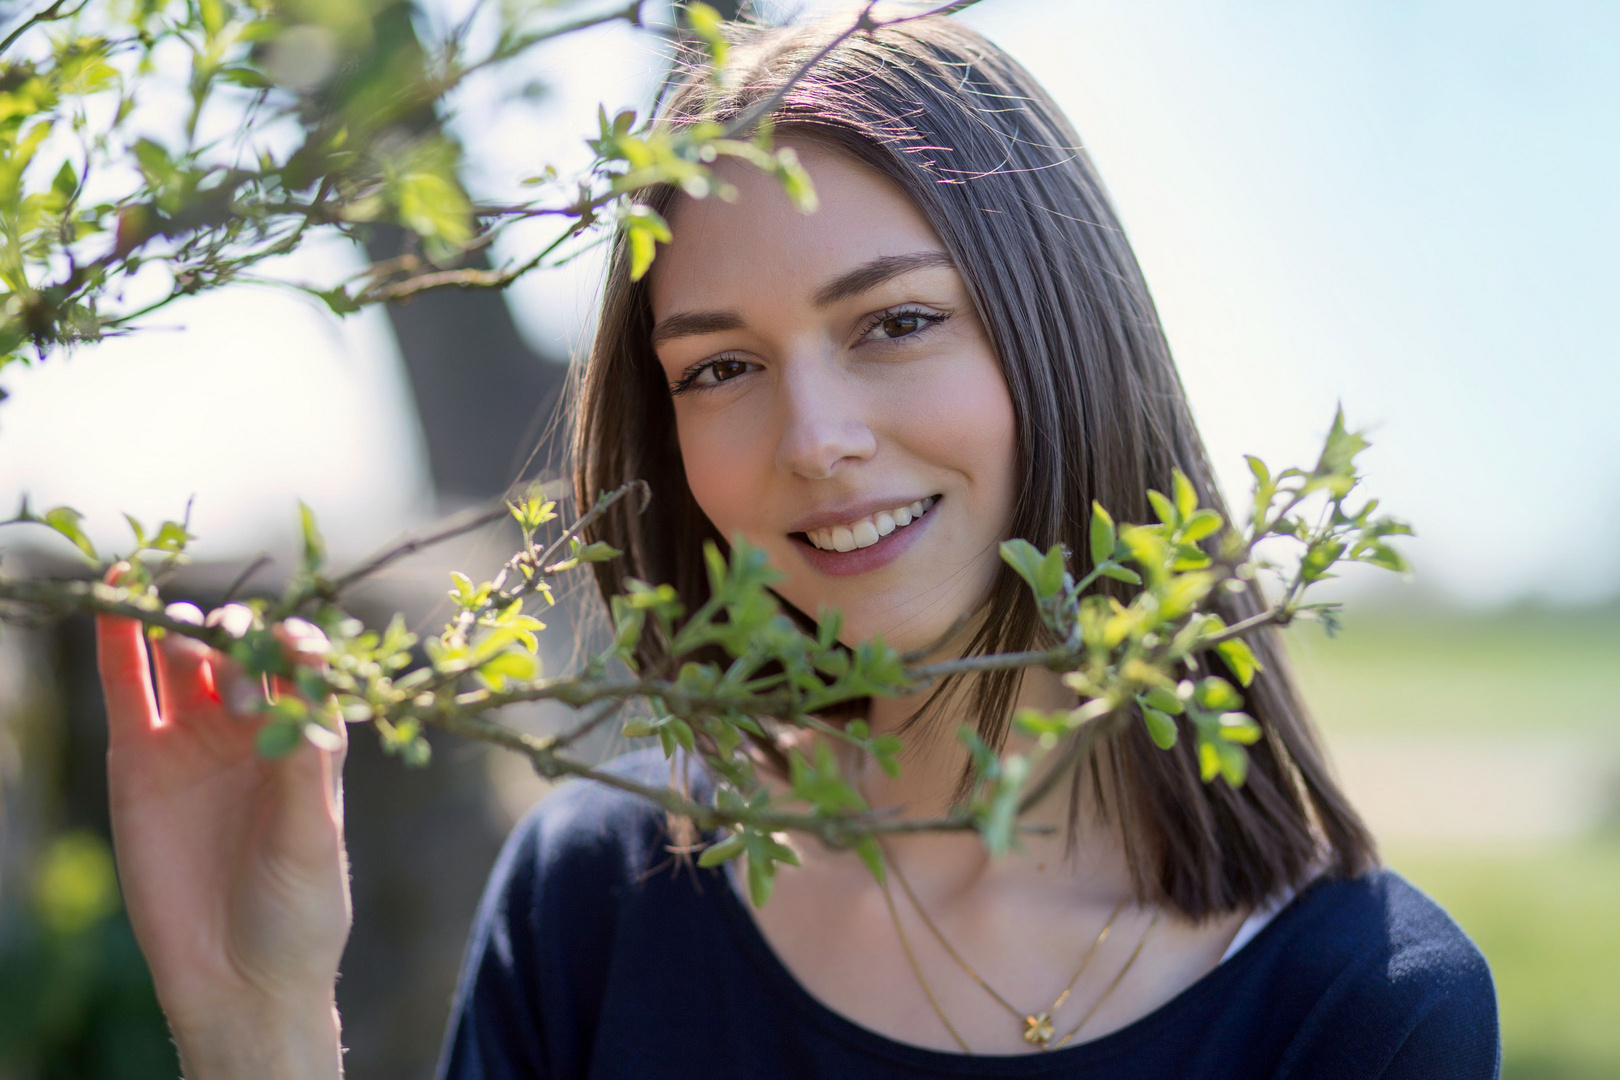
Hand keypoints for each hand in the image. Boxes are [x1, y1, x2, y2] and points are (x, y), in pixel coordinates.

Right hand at [96, 564, 350, 1078]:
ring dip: (185, 629)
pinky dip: (119, 641)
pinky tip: (116, 596)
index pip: (305, 668)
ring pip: (186, 660)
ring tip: (183, 629)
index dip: (300, 647)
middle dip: (242, 643)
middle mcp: (253, 727)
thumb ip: (305, 770)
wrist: (237, 976)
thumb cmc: (298, 909)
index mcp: (308, 736)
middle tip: (237, 671)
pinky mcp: (139, 759)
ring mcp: (195, 738)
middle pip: (243, 654)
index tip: (295, 647)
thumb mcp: (313, 839)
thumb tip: (303, 698)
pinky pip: (127, 687)